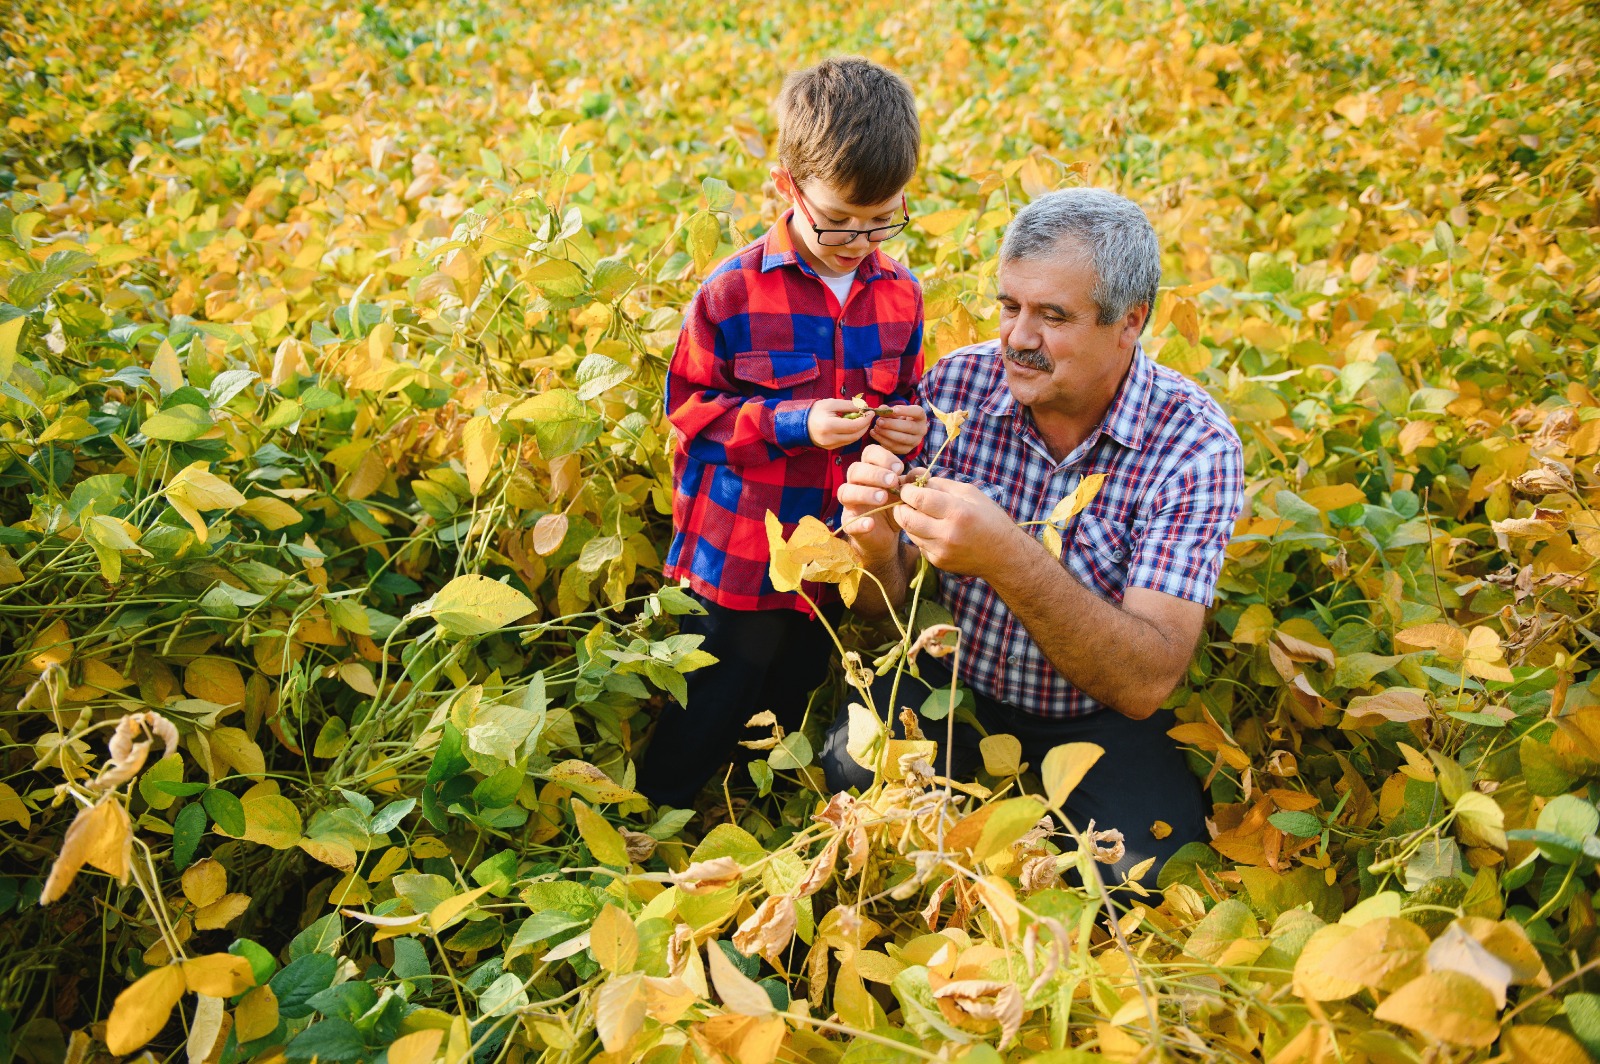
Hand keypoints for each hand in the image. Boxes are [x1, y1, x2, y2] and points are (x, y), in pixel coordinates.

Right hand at [808, 398, 875, 449]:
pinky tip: (854, 427)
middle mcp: (830, 439)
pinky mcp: (830, 448)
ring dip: (860, 431)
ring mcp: (830, 446)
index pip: (854, 426)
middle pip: (855, 435)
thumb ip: (849, 405)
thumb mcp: (831, 403)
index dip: (866, 419)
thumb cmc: (816, 411)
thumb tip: (864, 407)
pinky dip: (853, 435)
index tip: (871, 412)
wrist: (800, 424)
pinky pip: (846, 442)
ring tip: (863, 420)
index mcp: (829, 426)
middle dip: (865, 426)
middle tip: (869, 416)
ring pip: (852, 440)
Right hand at [837, 444, 911, 564]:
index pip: (869, 453)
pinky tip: (870, 523)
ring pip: (845, 492)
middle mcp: (856, 484)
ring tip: (883, 498)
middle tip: (893, 481)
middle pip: (854, 470)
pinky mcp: (849, 524)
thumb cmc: (894, 506)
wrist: (887, 535)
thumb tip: (924, 473)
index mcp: (870, 471)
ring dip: (864, 493)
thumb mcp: (906, 493)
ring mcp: (850, 504)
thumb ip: (913, 482)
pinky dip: (859, 522)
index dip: (882, 457)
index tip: (900, 468)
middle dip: (874, 474)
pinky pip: (848, 522)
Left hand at [869, 403, 928, 454]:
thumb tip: (881, 409)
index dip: (906, 410)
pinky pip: (895, 447)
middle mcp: (921, 430)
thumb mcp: (896, 412)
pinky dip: (883, 440)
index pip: (918, 412)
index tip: (894, 409)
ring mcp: (915, 442)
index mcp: (921, 418)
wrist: (902, 432)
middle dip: (892, 424)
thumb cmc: (899, 418)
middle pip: (909, 427)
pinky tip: (874, 434)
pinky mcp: (906, 450)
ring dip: (886, 433)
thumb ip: (889, 410)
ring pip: (902, 439)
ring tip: (876, 427)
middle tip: (879, 421)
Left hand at [895, 476, 1026, 577]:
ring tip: (921, 513)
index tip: (907, 488)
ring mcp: (941, 551)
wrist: (1005, 555)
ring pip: (910, 532)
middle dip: (901, 506)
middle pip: (906, 518)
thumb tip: (916, 475)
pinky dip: (921, 534)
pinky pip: (919, 544)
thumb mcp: (970, 493)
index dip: (907, 491)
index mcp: (957, 512)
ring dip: (910, 520)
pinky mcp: (938, 562)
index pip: (918, 499)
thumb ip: (941, 484)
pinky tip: (934, 530)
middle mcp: (947, 534)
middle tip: (906, 500)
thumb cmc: (990, 519)